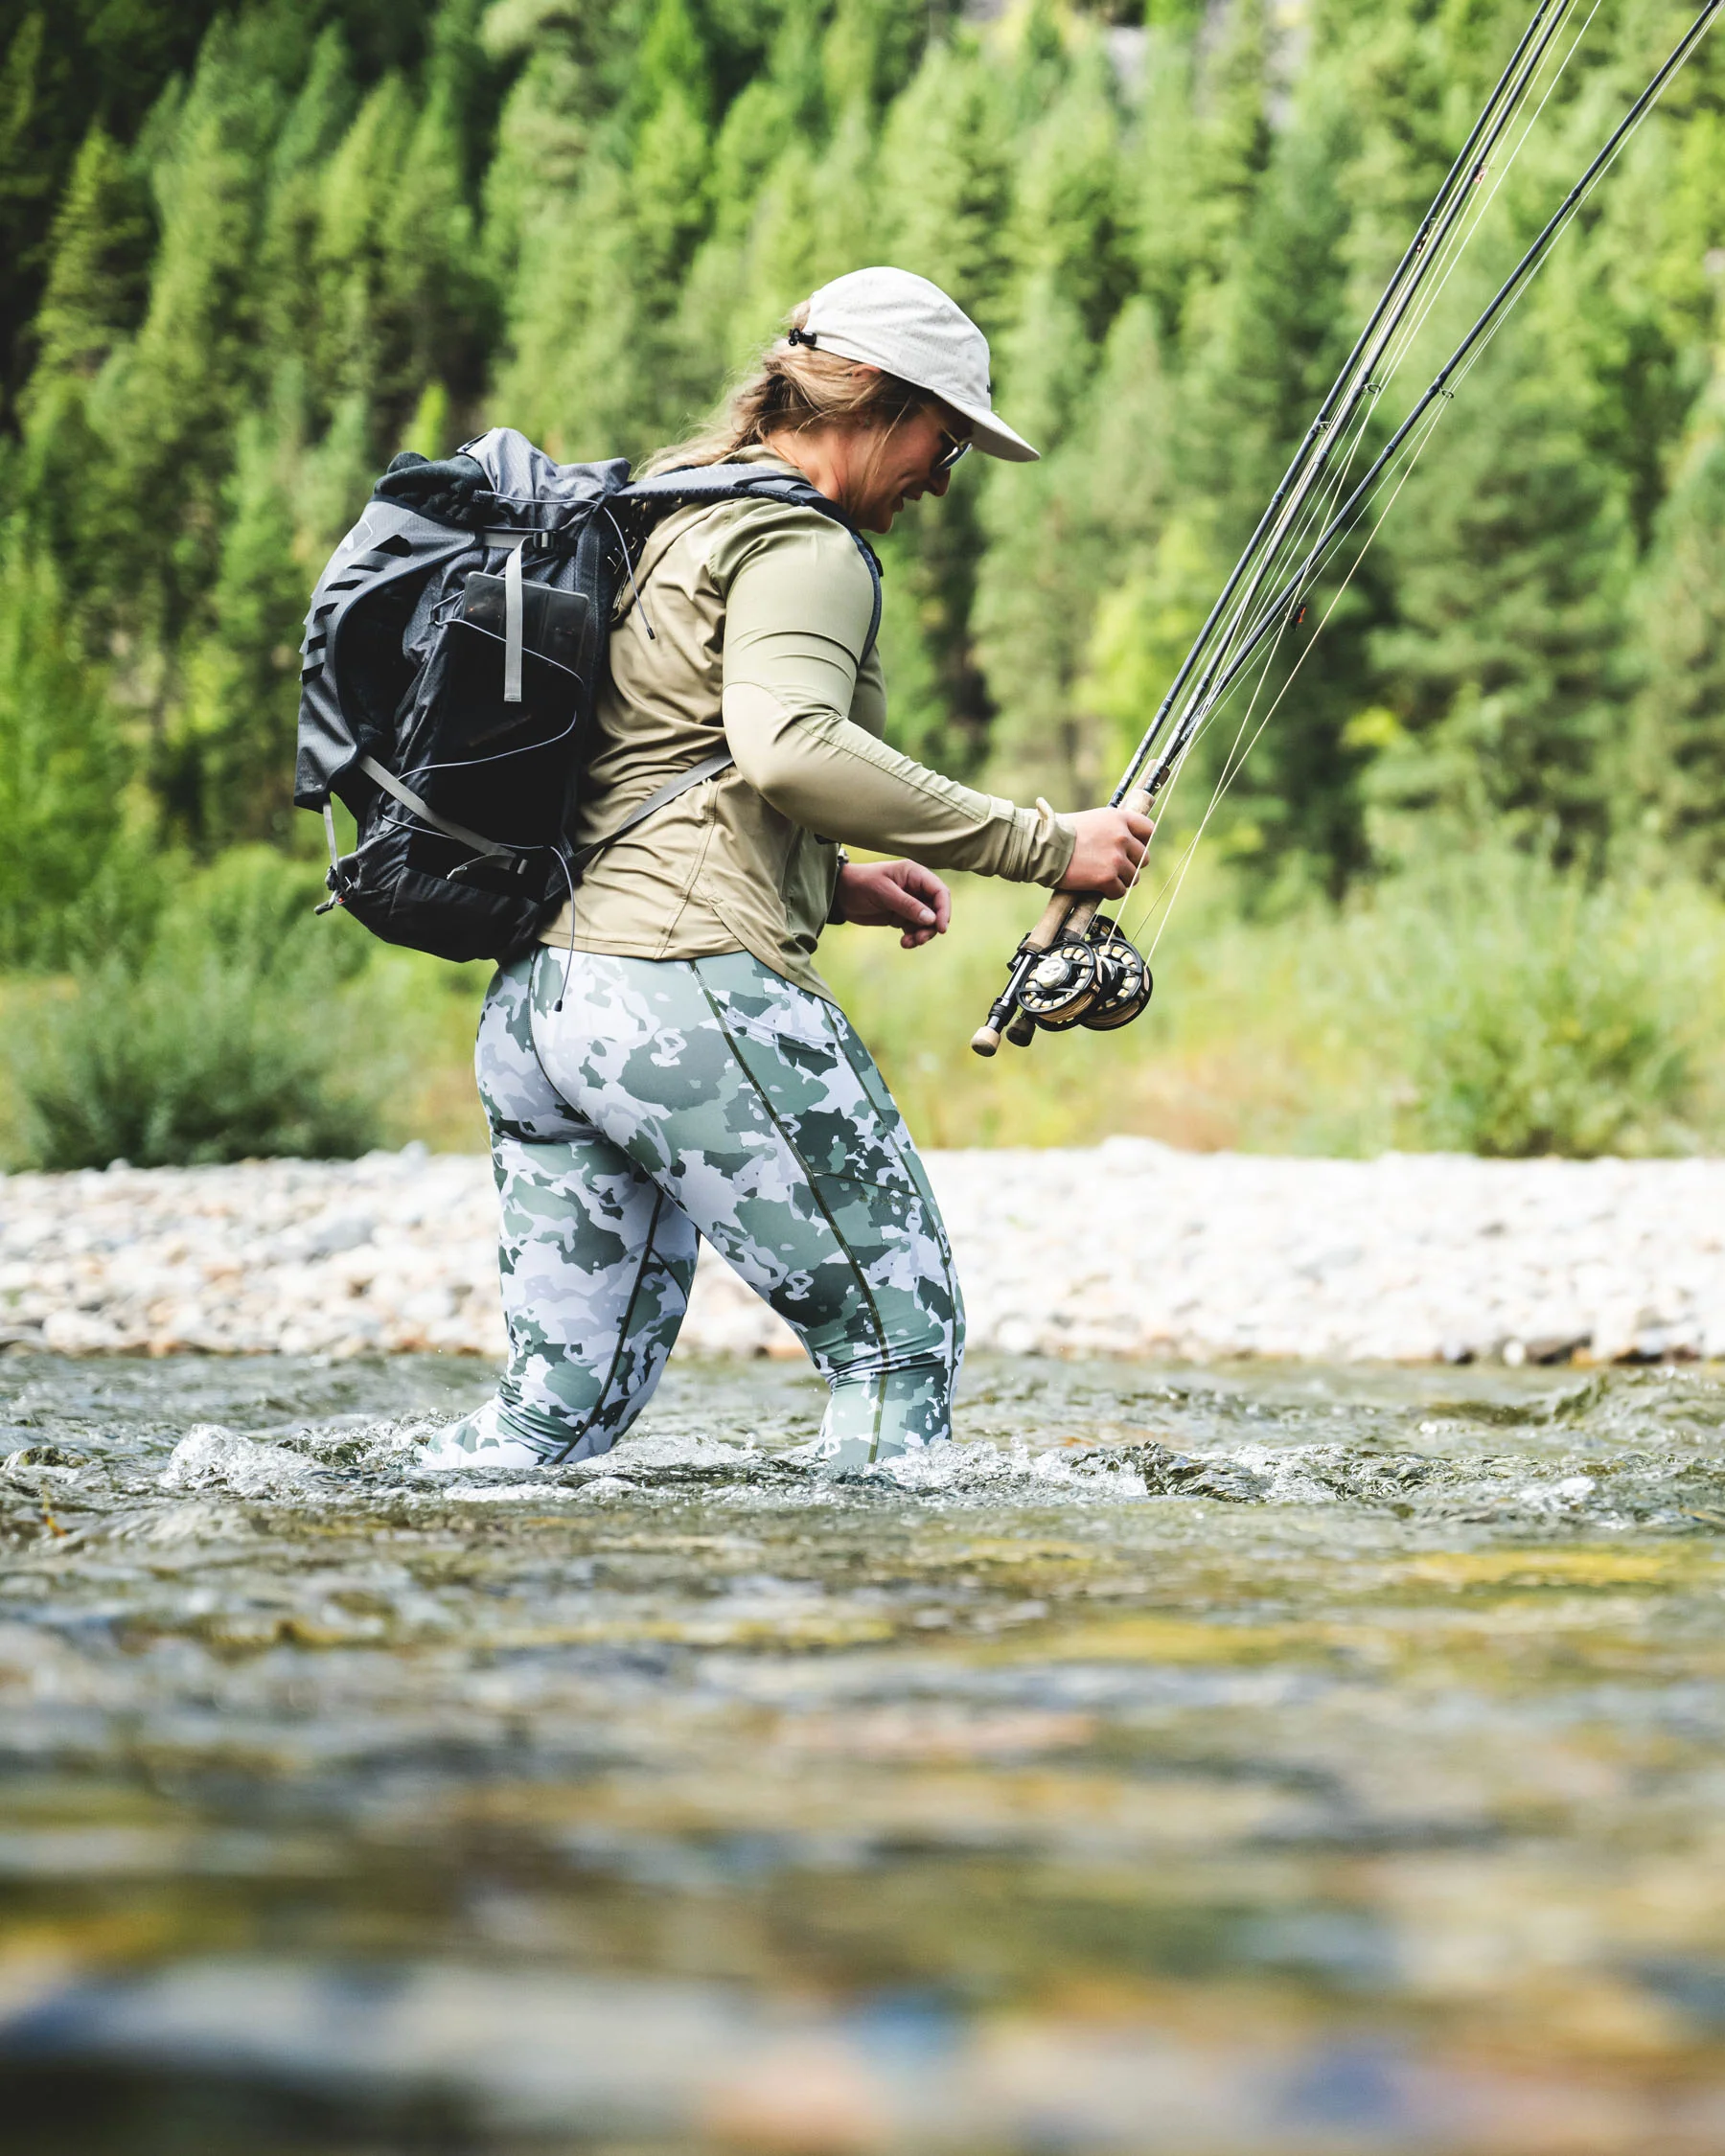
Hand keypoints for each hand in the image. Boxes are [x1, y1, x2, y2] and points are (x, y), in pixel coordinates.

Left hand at [835, 859, 951, 946]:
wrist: (840, 894)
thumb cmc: (861, 884)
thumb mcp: (884, 892)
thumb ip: (908, 905)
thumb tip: (932, 919)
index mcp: (915, 874)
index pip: (939, 891)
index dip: (944, 910)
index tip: (941, 928)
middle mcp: (916, 888)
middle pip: (936, 909)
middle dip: (932, 926)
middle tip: (920, 939)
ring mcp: (910, 903)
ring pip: (927, 922)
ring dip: (922, 934)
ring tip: (909, 943)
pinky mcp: (902, 916)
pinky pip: (915, 929)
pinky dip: (913, 938)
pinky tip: (904, 943)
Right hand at [1059, 806, 1153, 896]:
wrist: (1043, 846)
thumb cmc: (1060, 833)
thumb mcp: (1091, 820)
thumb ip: (1110, 829)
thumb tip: (1123, 842)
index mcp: (1118, 819)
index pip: (1148, 829)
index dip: (1143, 842)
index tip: (1133, 850)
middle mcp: (1122, 837)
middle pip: (1143, 858)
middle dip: (1131, 865)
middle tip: (1114, 868)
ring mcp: (1116, 858)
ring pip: (1133, 877)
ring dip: (1120, 880)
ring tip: (1102, 878)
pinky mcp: (1107, 878)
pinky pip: (1119, 891)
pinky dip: (1109, 892)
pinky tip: (1097, 887)